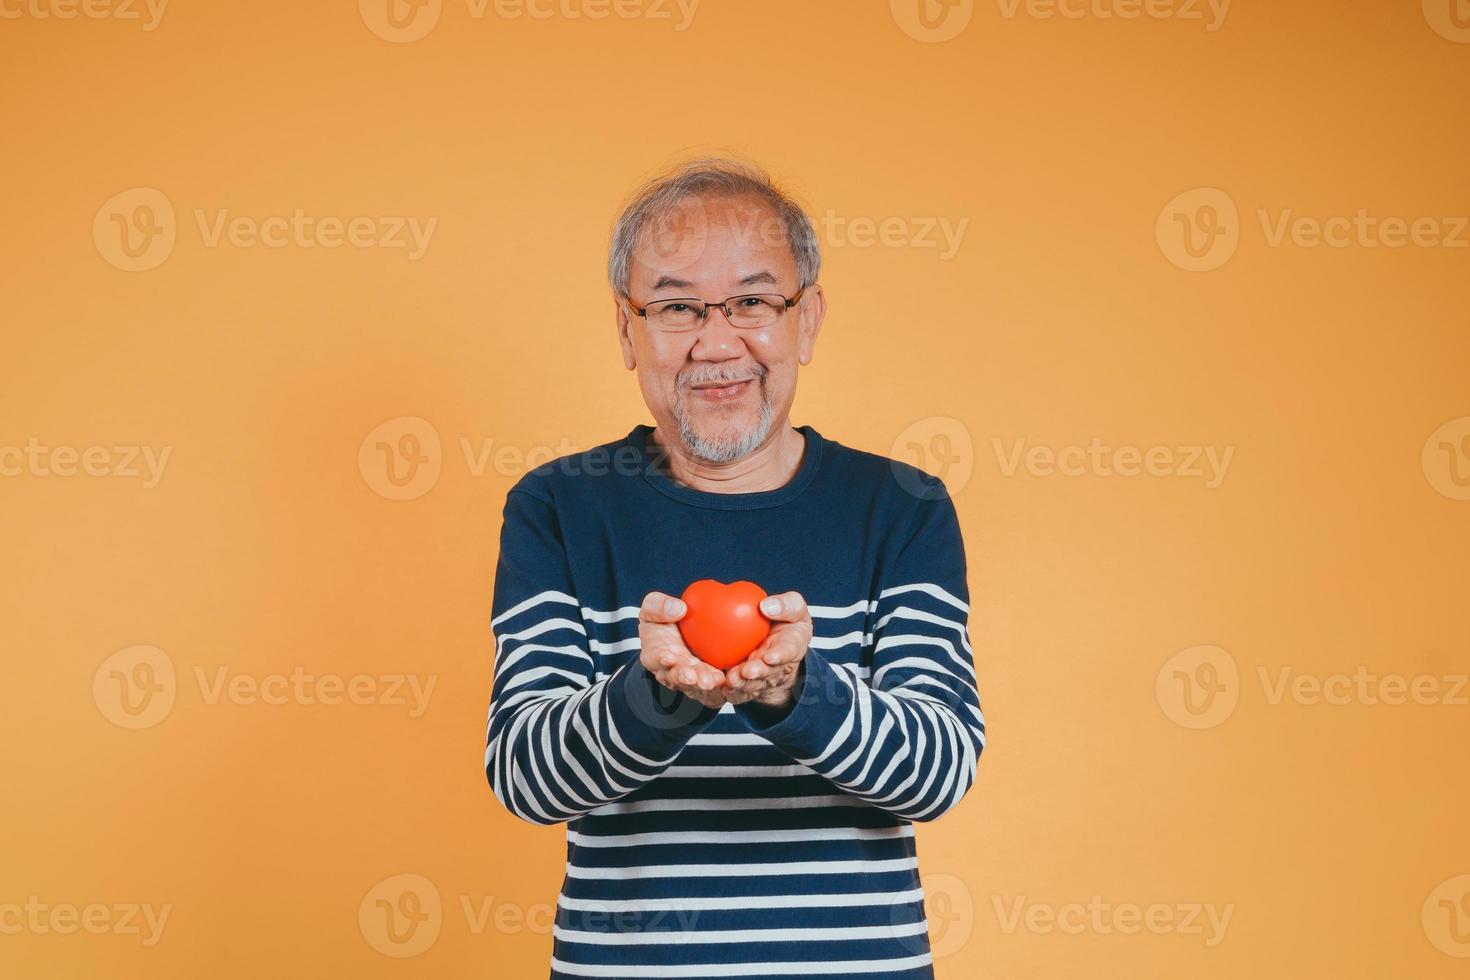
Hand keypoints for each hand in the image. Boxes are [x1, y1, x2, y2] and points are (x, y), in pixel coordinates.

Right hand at [638, 591, 726, 709]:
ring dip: (705, 682)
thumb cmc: (663, 620)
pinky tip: (731, 679)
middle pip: (677, 678)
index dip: (660, 660)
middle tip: (693, 676)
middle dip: (685, 678)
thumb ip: (658, 606)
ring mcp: (691, 679)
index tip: (667, 658)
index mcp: (655, 654)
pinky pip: (717, 686)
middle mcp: (672, 671)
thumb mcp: (653, 608)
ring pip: (697, 685)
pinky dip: (724, 684)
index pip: (655, 659)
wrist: (686, 629)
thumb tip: (679, 609)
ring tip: (714, 680)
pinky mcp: (708, 682)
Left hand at [723, 591, 811, 709]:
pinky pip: (739, 690)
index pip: (788, 650)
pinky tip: (724, 687)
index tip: (770, 656)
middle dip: (758, 673)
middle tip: (747, 671)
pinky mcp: (747, 683)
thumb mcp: (794, 608)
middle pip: (768, 672)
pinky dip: (732, 690)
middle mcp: (776, 664)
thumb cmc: (786, 622)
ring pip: (753, 683)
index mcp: (790, 645)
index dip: (780, 655)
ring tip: (732, 679)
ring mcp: (762, 676)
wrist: (774, 641)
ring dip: (743, 683)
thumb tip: (767, 606)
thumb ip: (786, 606)